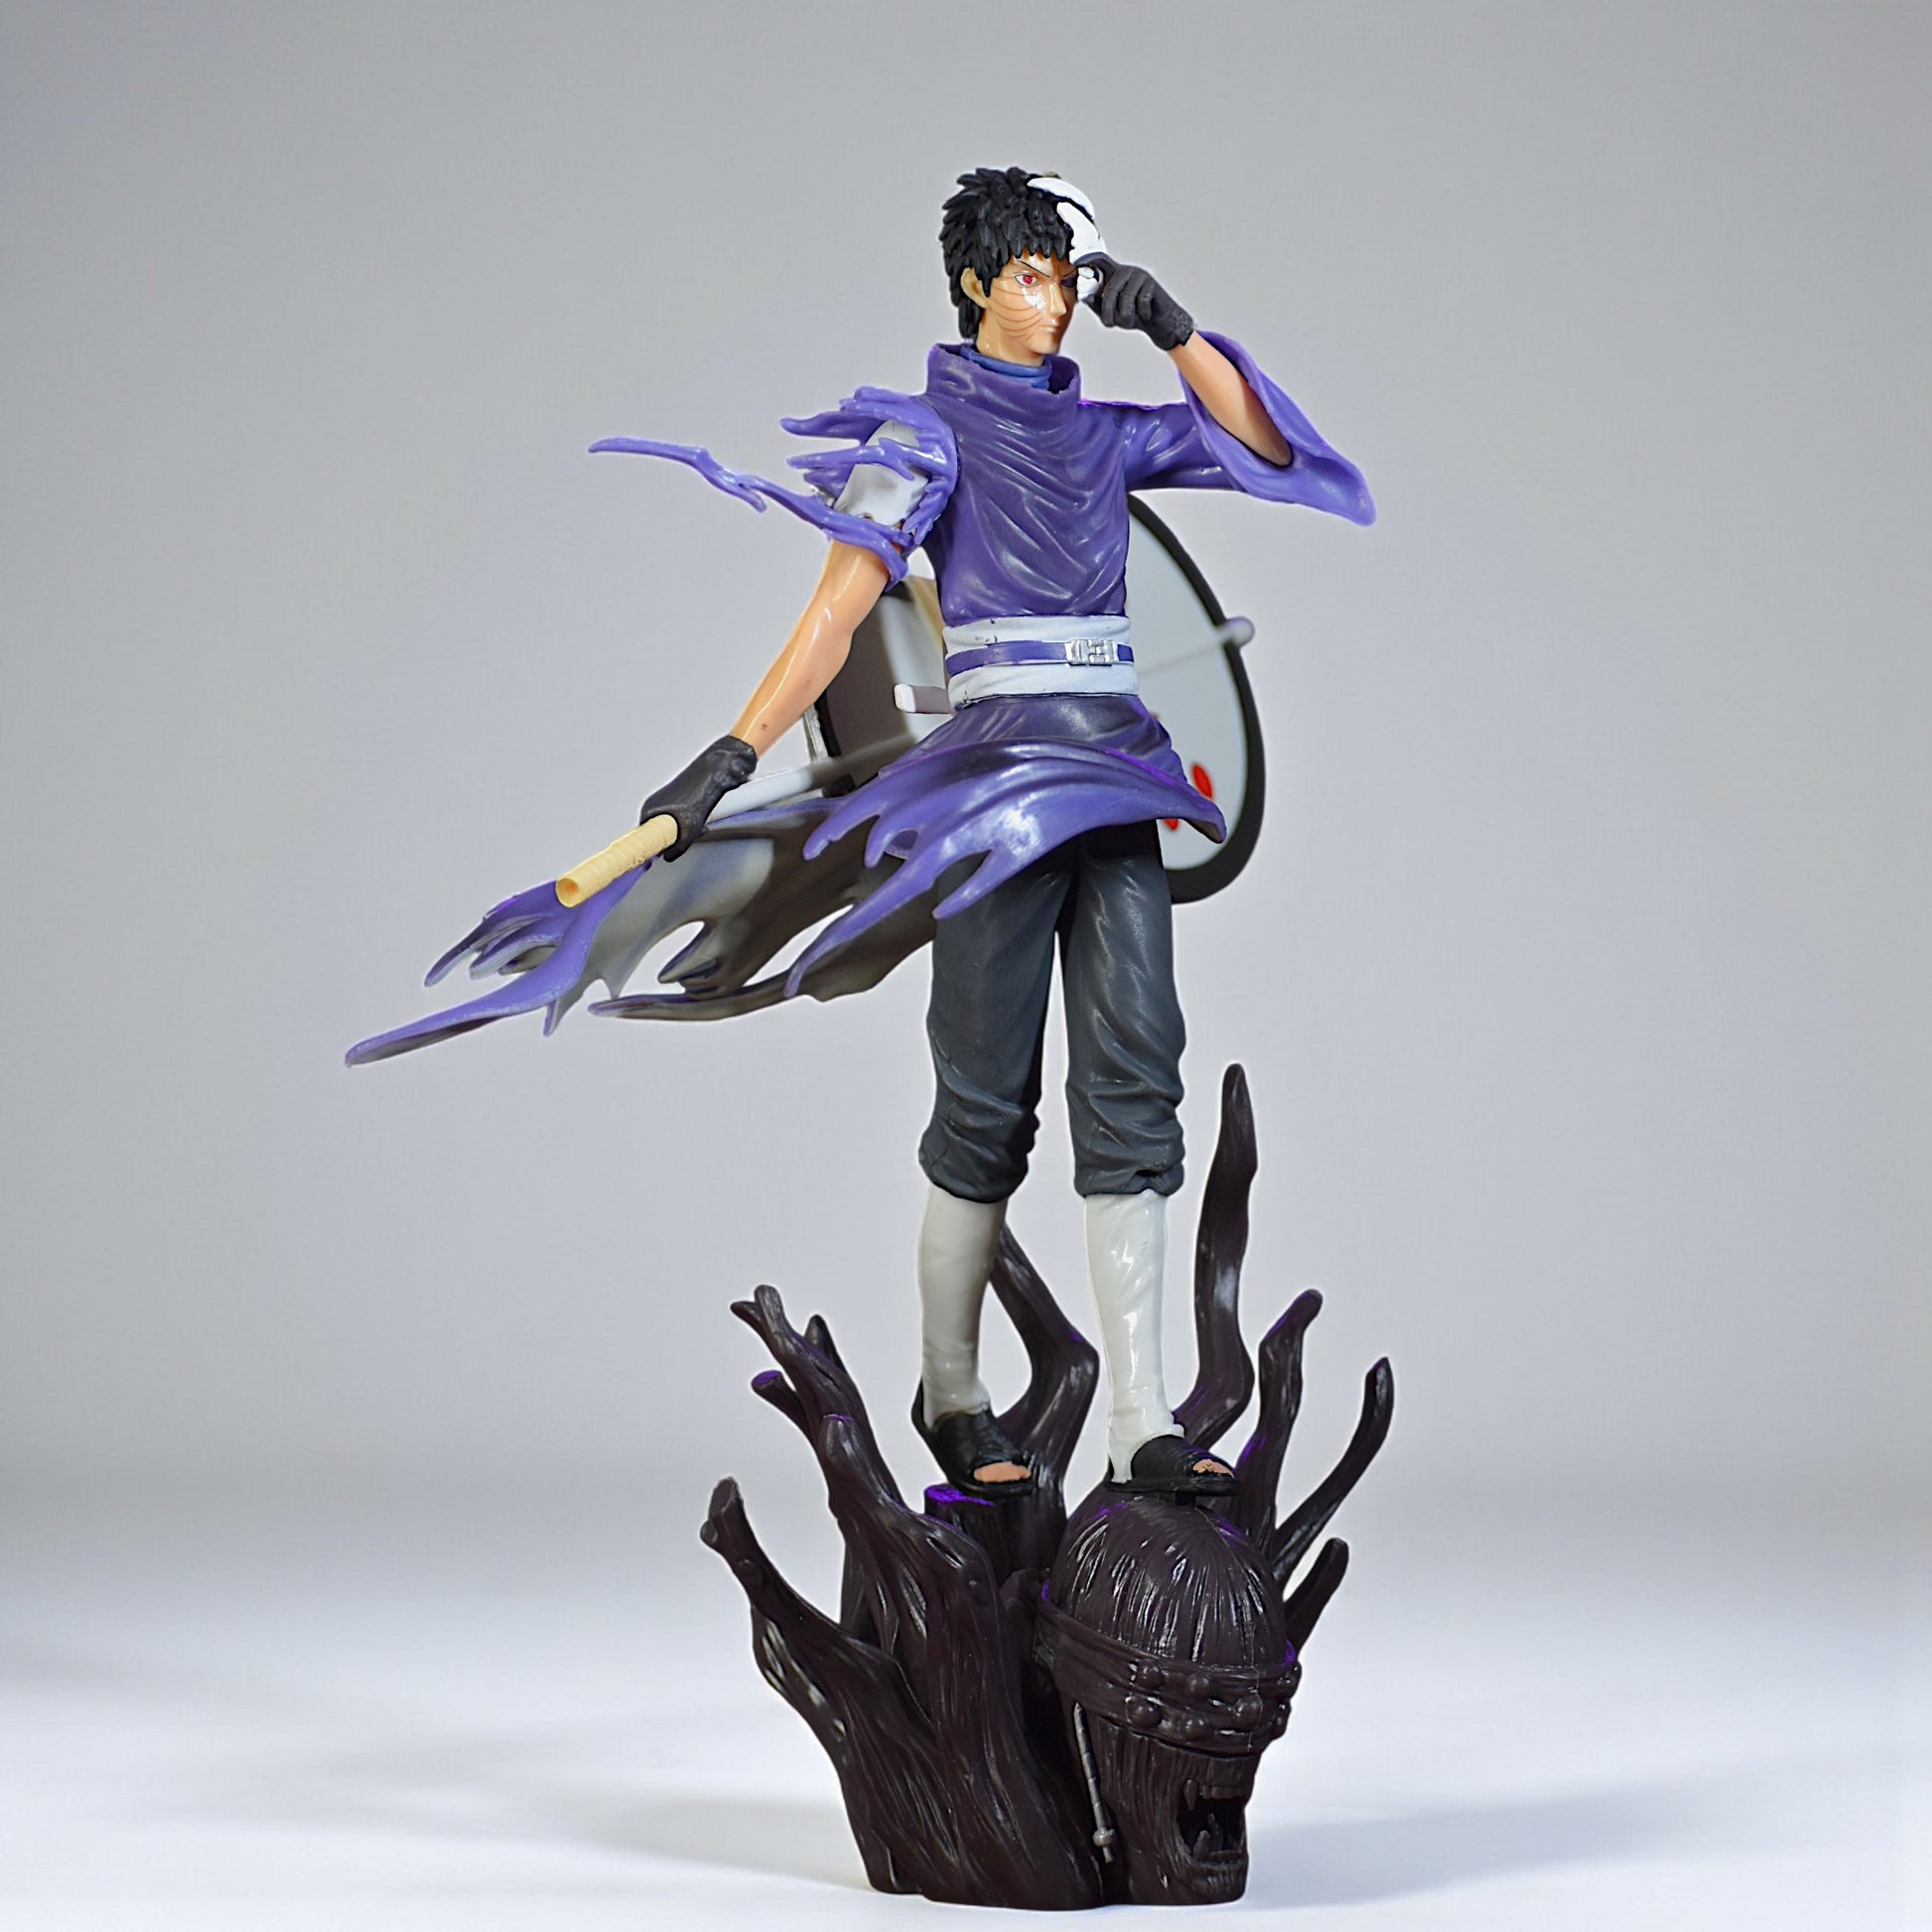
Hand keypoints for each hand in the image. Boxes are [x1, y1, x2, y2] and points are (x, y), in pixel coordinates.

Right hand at [640, 734, 755, 859]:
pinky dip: (689, 824)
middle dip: (673, 840)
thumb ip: (678, 848)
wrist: (714, 772)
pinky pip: (678, 819)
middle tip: (685, 840)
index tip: (653, 856)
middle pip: (658, 833)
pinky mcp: (676, 800)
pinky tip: (701, 822)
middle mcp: (653, 805)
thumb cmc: (700, 793)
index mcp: (649, 810)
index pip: (642, 838)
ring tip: (697, 828)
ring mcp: (664, 801)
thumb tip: (669, 857)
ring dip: (683, 832)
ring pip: (670, 826)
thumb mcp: (689, 830)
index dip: (650, 848)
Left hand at [1077, 254, 1193, 352]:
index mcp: (1113, 274)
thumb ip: (1097, 304)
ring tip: (1129, 321)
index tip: (1075, 260)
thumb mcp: (1111, 313)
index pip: (1100, 261)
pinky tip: (1146, 314)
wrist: (1157, 322)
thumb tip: (1085, 296)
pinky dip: (1142, 314)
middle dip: (1108, 310)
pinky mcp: (1152, 283)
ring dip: (1126, 316)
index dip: (1088, 258)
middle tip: (1109, 324)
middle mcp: (1125, 271)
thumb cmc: (1133, 315)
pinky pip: (1142, 302)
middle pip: (1110, 289)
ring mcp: (1139, 275)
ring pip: (1126, 298)